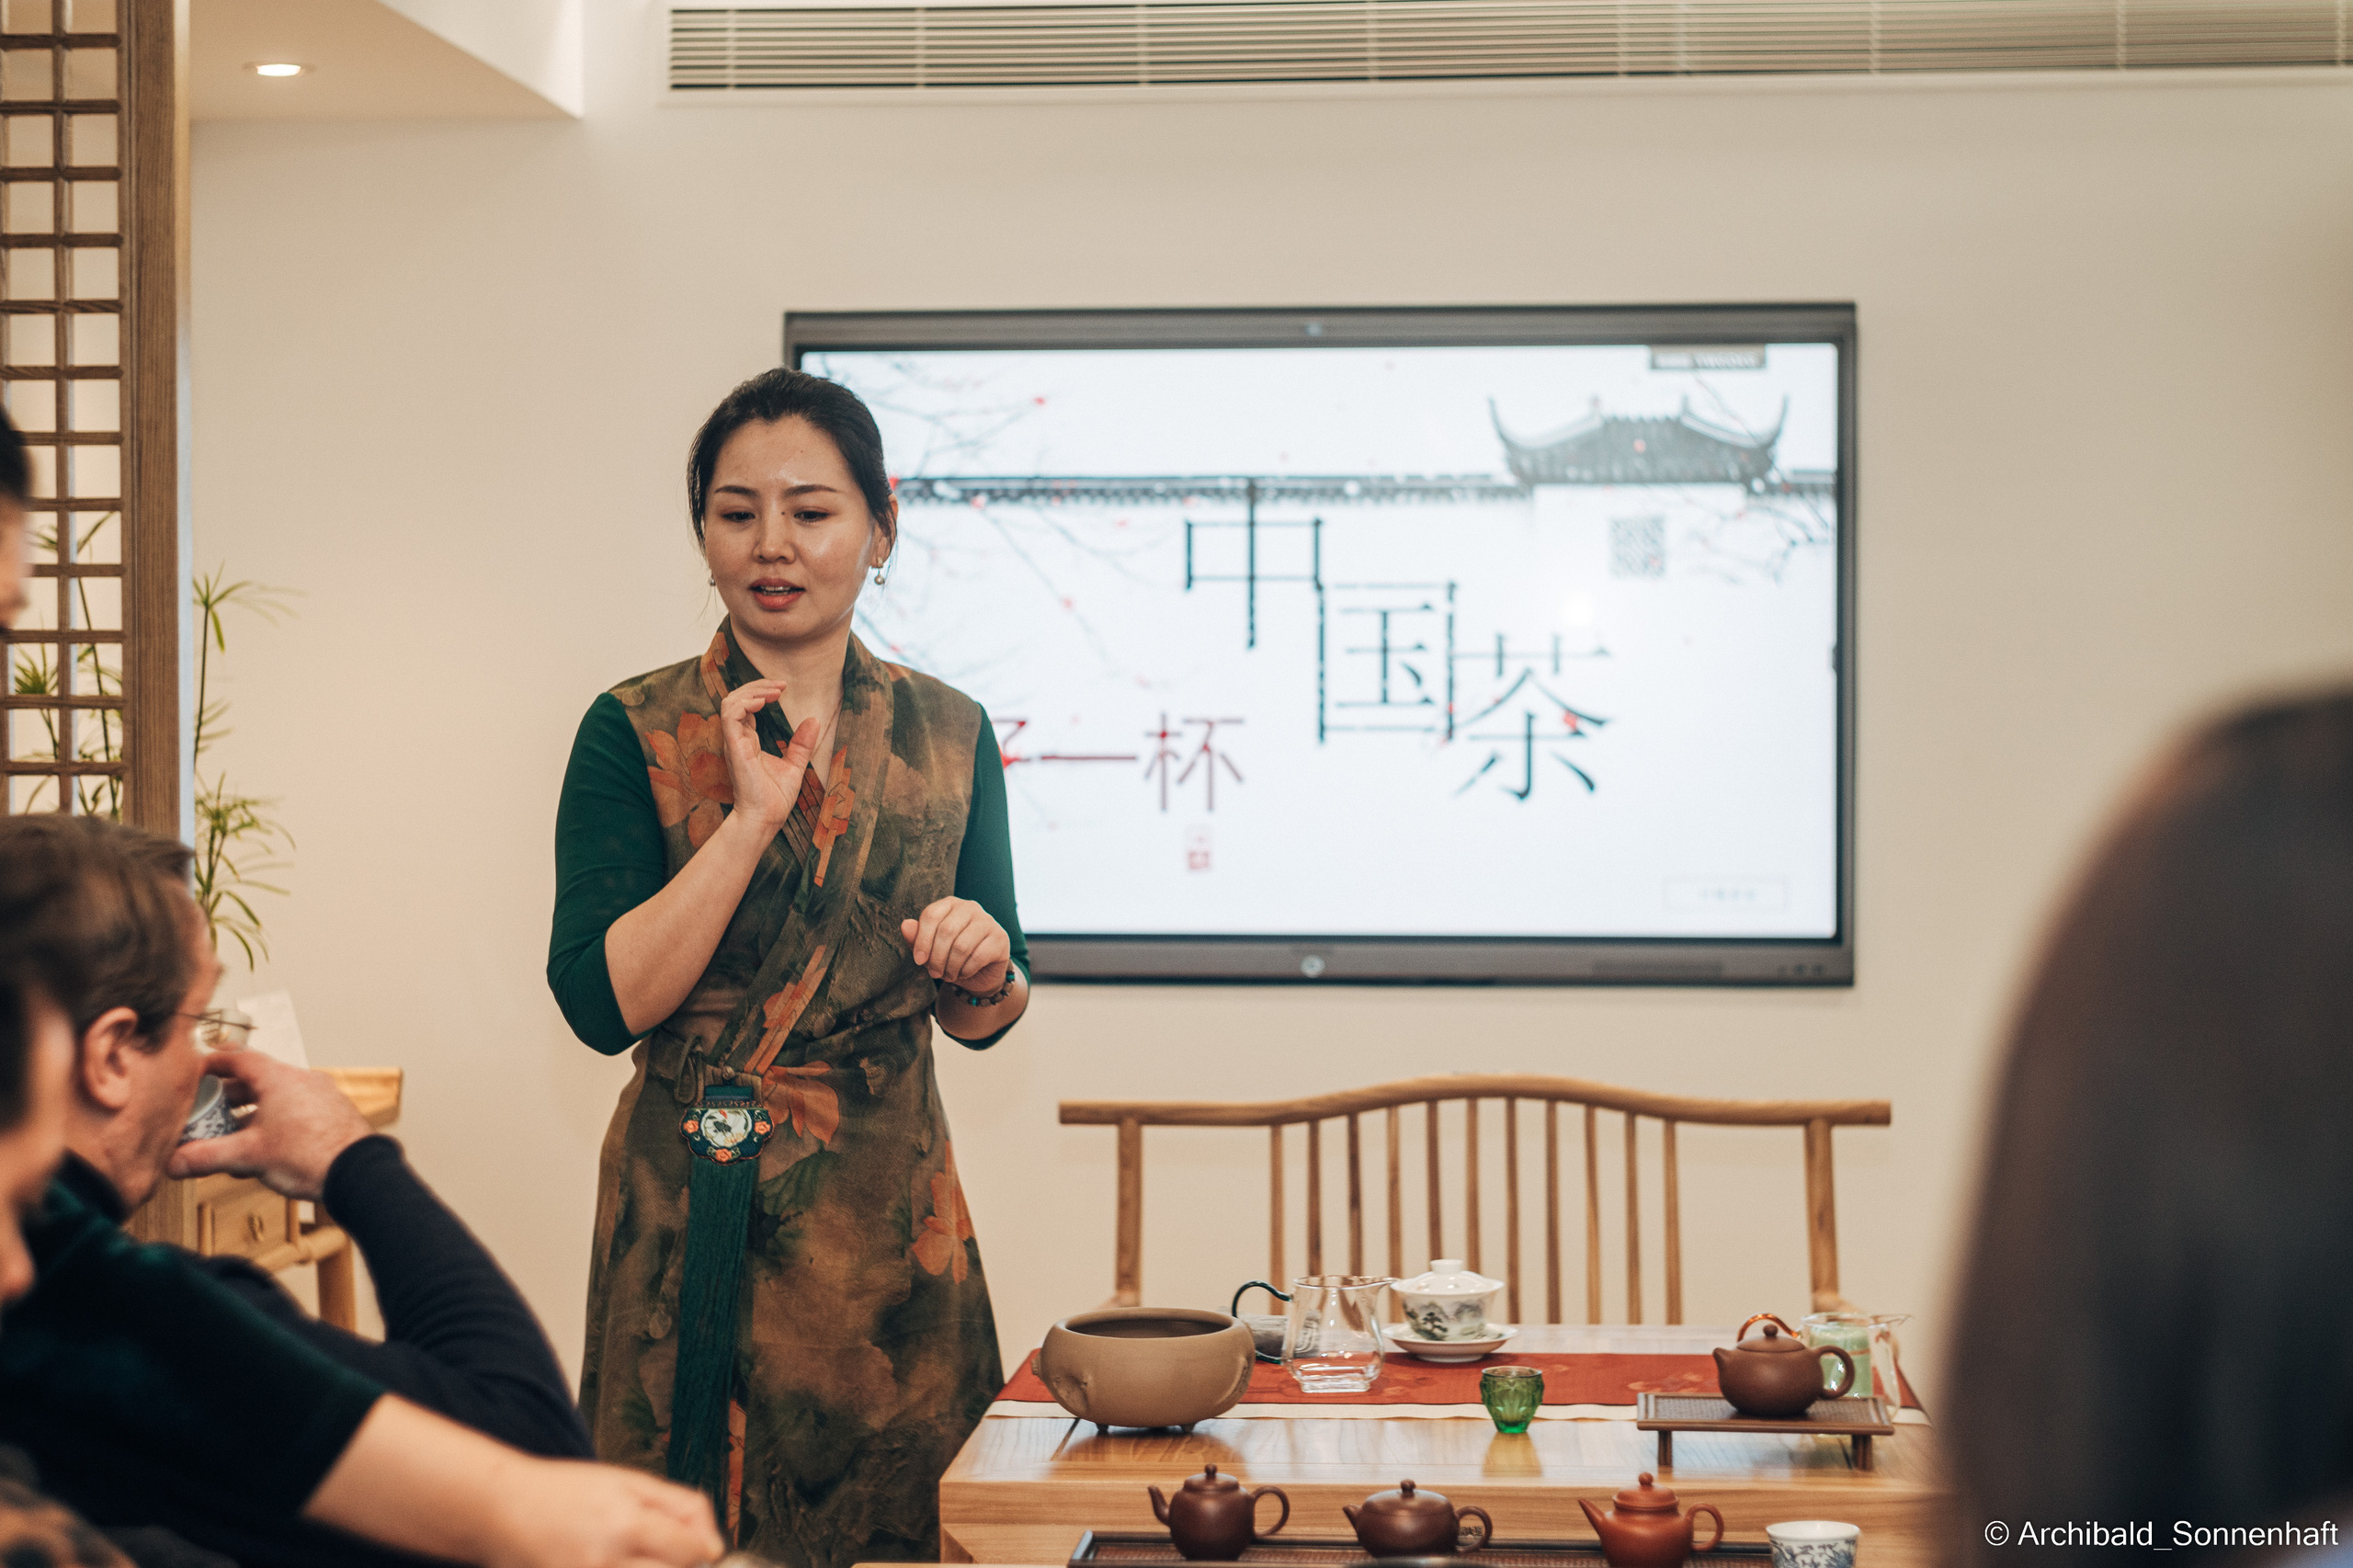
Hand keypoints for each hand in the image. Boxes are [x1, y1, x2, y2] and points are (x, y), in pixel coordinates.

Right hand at [167, 1049, 374, 1201]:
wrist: (359, 1174)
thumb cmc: (311, 1156)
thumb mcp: (249, 1156)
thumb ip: (207, 1157)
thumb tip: (173, 1163)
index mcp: (279, 1078)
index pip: (239, 1057)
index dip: (213, 1063)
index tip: (195, 1071)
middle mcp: (301, 1081)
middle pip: (255, 1081)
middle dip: (226, 1098)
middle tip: (204, 1112)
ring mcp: (319, 1097)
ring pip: (274, 1100)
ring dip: (249, 1116)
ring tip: (228, 1139)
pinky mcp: (331, 1116)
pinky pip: (293, 1113)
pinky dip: (272, 1125)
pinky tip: (261, 1153)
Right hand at [482, 1457, 723, 1567]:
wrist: (502, 1509)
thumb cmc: (563, 1491)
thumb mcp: (628, 1481)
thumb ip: (680, 1506)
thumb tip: (715, 1546)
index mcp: (625, 1523)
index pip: (690, 1552)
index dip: (700, 1548)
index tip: (696, 1545)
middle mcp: (605, 1560)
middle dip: (677, 1564)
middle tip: (663, 1551)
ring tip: (633, 1553)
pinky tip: (615, 1560)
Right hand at [719, 678, 819, 832]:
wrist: (766, 818)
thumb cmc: (775, 798)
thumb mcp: (795, 765)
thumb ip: (802, 743)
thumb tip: (814, 720)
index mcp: (748, 740)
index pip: (746, 706)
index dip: (761, 692)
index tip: (783, 688)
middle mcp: (738, 738)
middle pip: (736, 699)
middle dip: (757, 686)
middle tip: (781, 685)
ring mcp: (734, 742)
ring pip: (730, 702)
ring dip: (752, 691)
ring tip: (774, 692)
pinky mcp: (734, 747)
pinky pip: (731, 715)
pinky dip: (745, 703)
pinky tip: (763, 703)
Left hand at [901, 898, 1009, 989]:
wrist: (980, 973)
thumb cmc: (951, 957)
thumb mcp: (931, 950)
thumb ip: (917, 938)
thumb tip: (905, 925)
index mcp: (950, 904)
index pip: (931, 915)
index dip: (922, 940)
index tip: (918, 960)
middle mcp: (970, 907)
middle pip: (946, 931)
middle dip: (936, 958)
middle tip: (934, 973)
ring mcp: (988, 921)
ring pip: (961, 946)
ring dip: (950, 967)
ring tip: (948, 975)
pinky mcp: (1000, 938)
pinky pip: (977, 957)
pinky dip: (965, 971)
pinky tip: (963, 973)